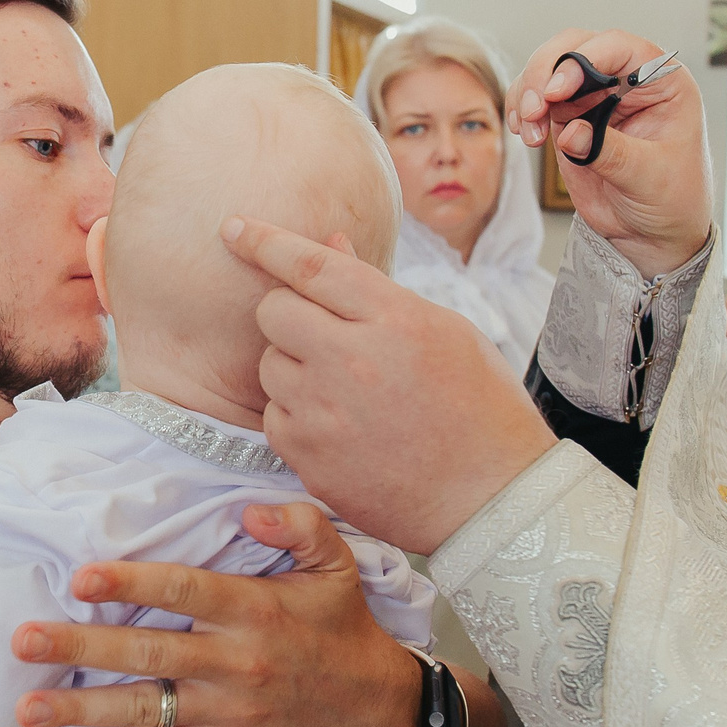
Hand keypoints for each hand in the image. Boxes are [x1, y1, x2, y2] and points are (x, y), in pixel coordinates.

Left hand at [9, 503, 427, 726]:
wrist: (376, 708)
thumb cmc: (343, 626)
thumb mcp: (336, 564)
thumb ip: (297, 525)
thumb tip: (249, 512)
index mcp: (255, 610)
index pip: (185, 592)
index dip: (132, 585)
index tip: (81, 578)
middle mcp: (235, 661)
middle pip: (148, 653)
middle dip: (80, 647)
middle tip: (23, 640)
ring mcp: (226, 709)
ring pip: (144, 709)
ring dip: (80, 711)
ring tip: (25, 707)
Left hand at [217, 217, 555, 552]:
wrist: (491, 497)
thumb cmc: (478, 407)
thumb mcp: (444, 330)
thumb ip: (377, 289)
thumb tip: (329, 243)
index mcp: (394, 319)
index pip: (310, 265)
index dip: (265, 241)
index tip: (234, 229)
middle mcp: (354, 361)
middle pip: (274, 311)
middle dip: (287, 313)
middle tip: (320, 333)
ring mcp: (327, 413)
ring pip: (269, 364)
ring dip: (292, 367)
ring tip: (342, 388)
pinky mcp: (311, 457)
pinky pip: (273, 417)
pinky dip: (295, 416)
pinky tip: (338, 427)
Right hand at [506, 29, 712, 278]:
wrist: (653, 234)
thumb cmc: (672, 199)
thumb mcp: (651, 177)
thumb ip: (612, 152)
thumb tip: (571, 133)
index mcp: (662, 81)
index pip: (619, 48)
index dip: (583, 59)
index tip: (557, 90)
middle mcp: (625, 80)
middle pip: (575, 47)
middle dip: (545, 72)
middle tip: (533, 108)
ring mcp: (594, 97)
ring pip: (548, 69)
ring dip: (529, 93)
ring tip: (530, 132)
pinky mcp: (569, 118)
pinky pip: (537, 99)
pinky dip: (522, 110)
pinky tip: (525, 133)